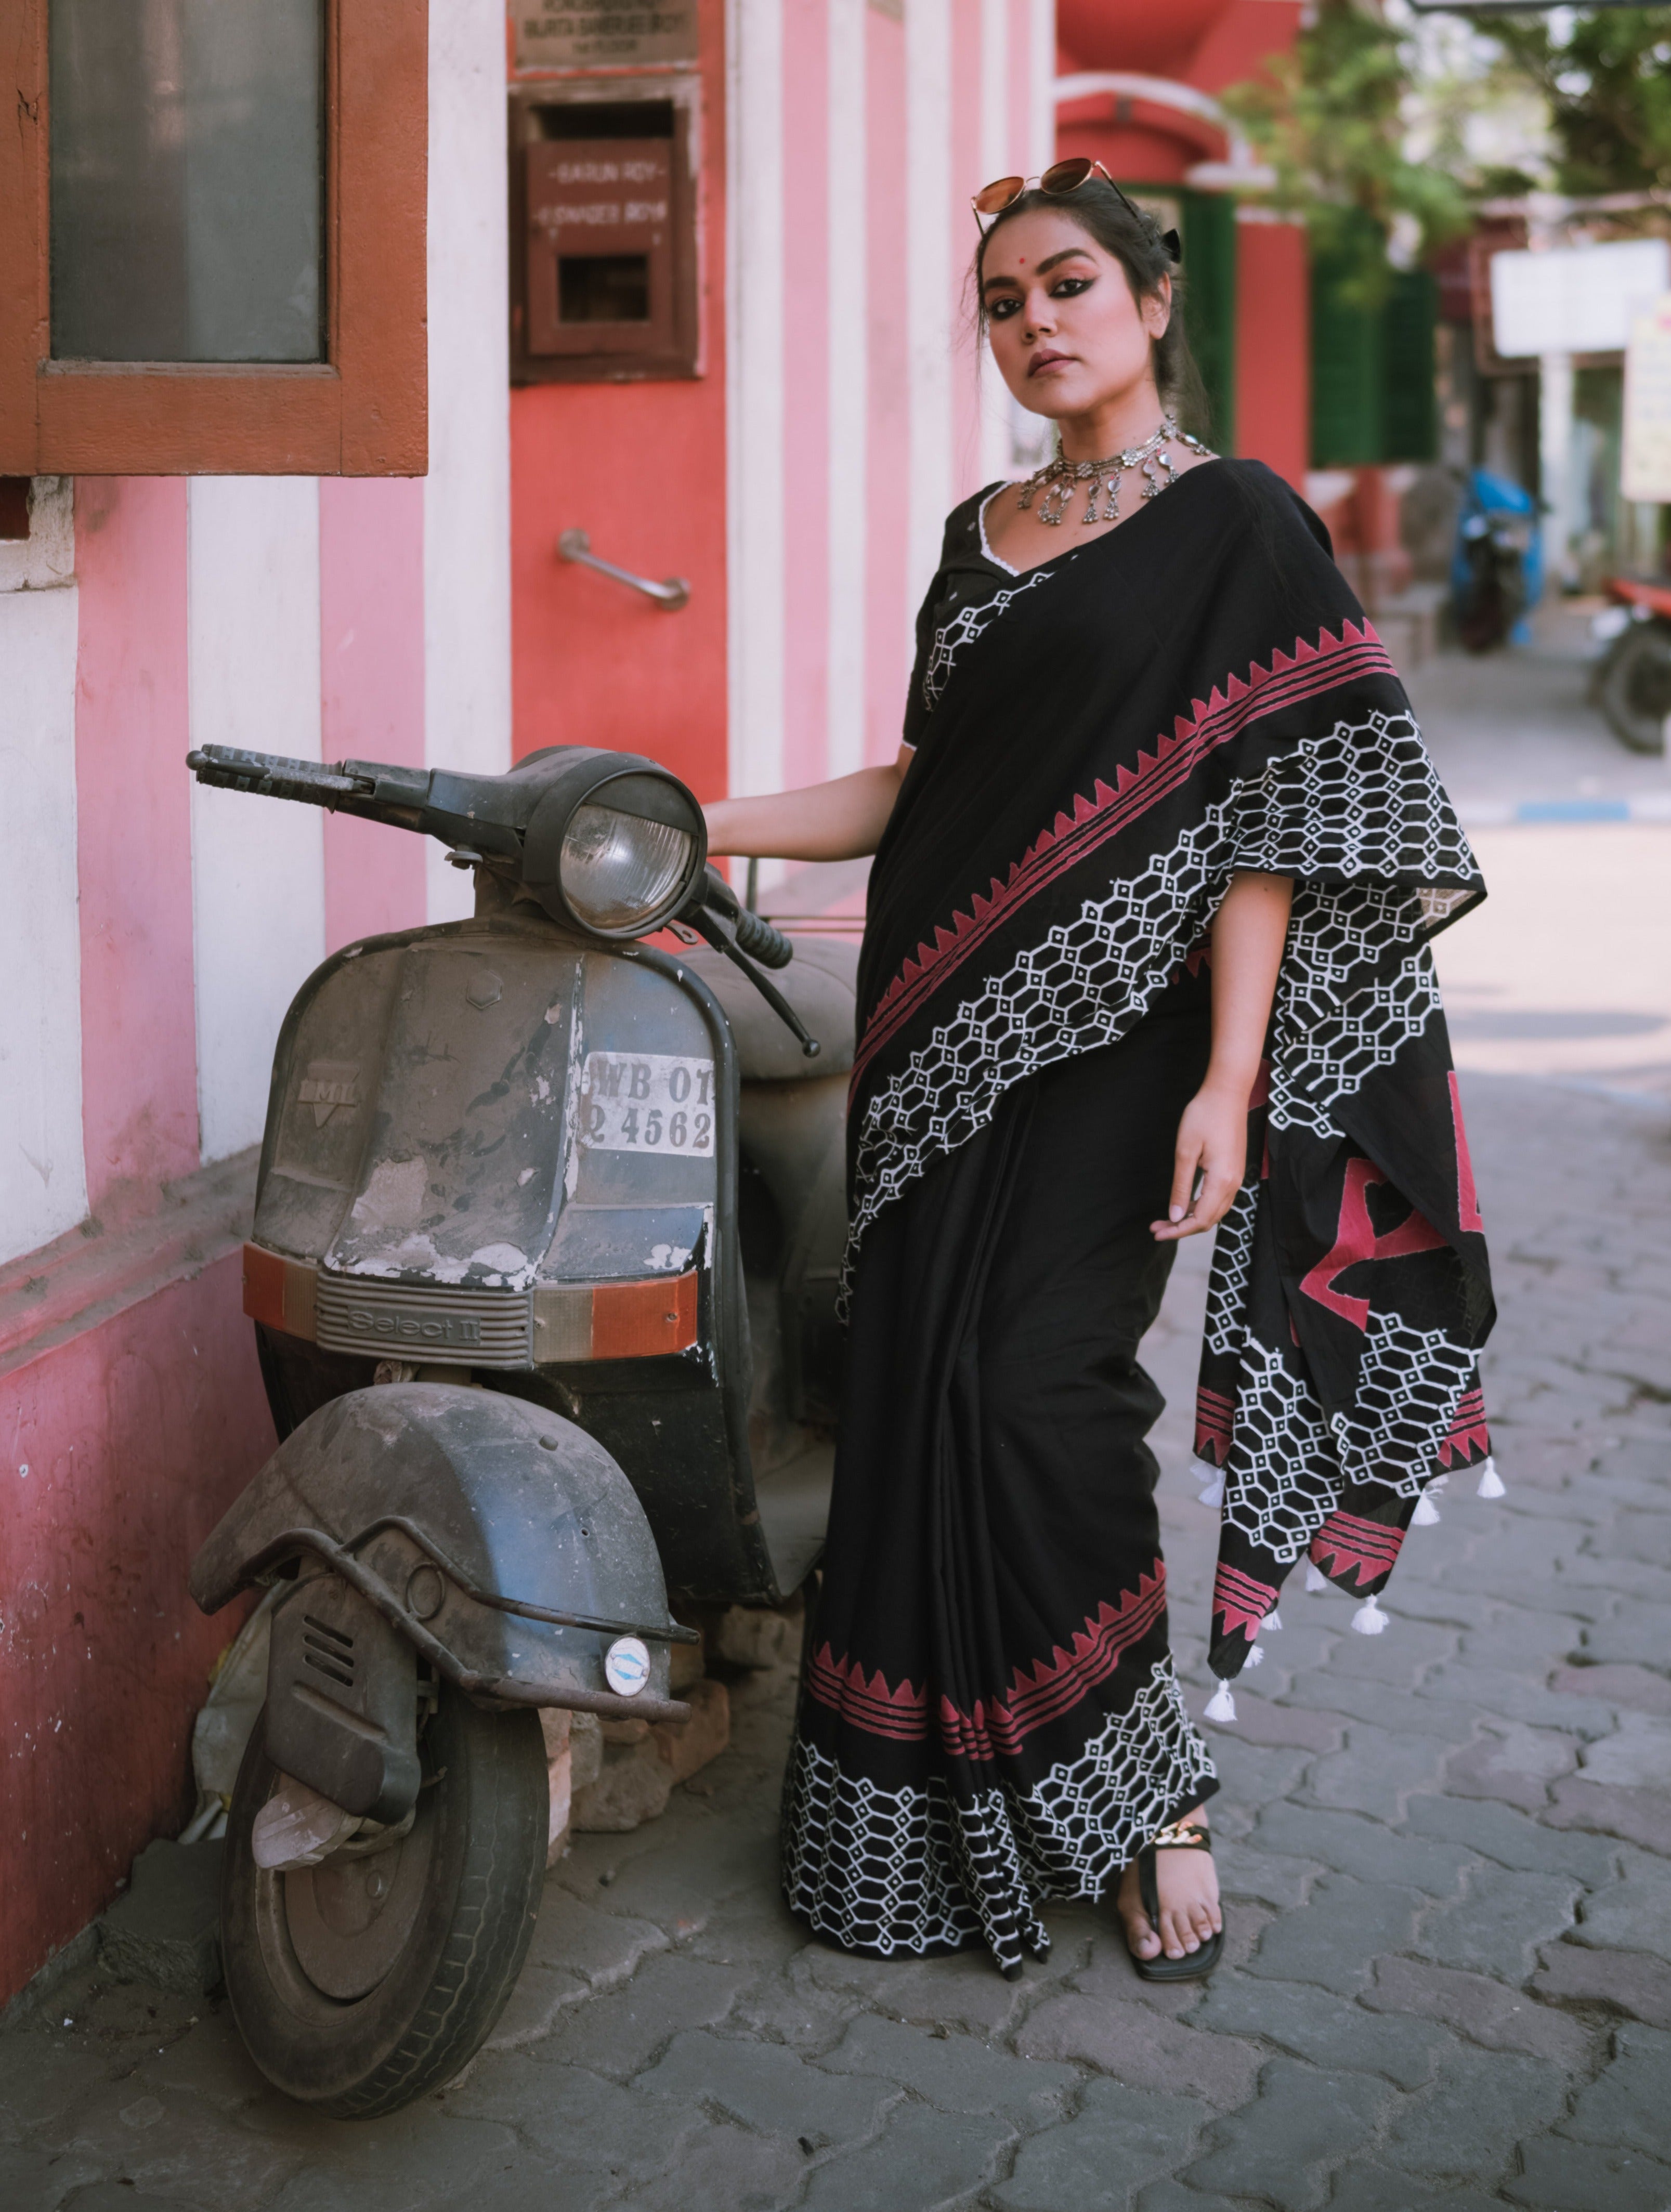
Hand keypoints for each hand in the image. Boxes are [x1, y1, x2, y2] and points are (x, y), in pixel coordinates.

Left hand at [1151, 1082, 1248, 1241]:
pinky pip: (1219, 1199)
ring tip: (1166, 1218)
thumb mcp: (1185, 1152)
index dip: (1177, 1230)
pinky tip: (1184, 1203)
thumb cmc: (1204, 1116)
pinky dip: (1201, 1206)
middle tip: (1156, 1227)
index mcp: (1222, 1180)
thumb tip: (1174, 1214)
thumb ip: (1180, 1186)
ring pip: (1215, 1211)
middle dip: (1181, 1228)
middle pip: (1208, 1220)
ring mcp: (1237, 1177)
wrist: (1228, 1093)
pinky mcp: (1234, 1170)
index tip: (1156, 1233)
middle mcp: (1234, 1183)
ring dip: (1191, 1218)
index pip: (1200, 1219)